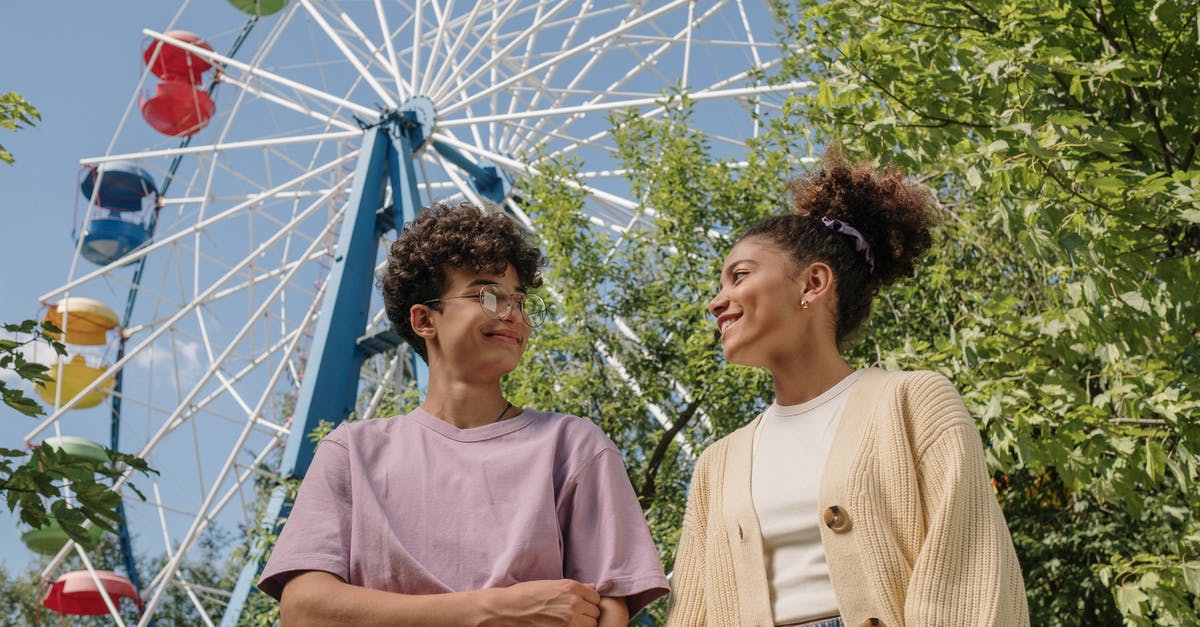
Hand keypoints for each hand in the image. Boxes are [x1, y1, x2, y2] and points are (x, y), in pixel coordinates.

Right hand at [482, 579, 600, 626]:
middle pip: (595, 613)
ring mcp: (569, 619)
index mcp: (571, 587)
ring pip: (591, 625)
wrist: (508, 609)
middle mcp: (574, 602)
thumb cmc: (526, 595)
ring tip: (568, 623)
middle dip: (587, 615)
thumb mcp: (551, 584)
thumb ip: (575, 587)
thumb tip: (593, 587)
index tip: (580, 607)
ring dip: (583, 625)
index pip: (595, 598)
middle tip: (573, 617)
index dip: (588, 603)